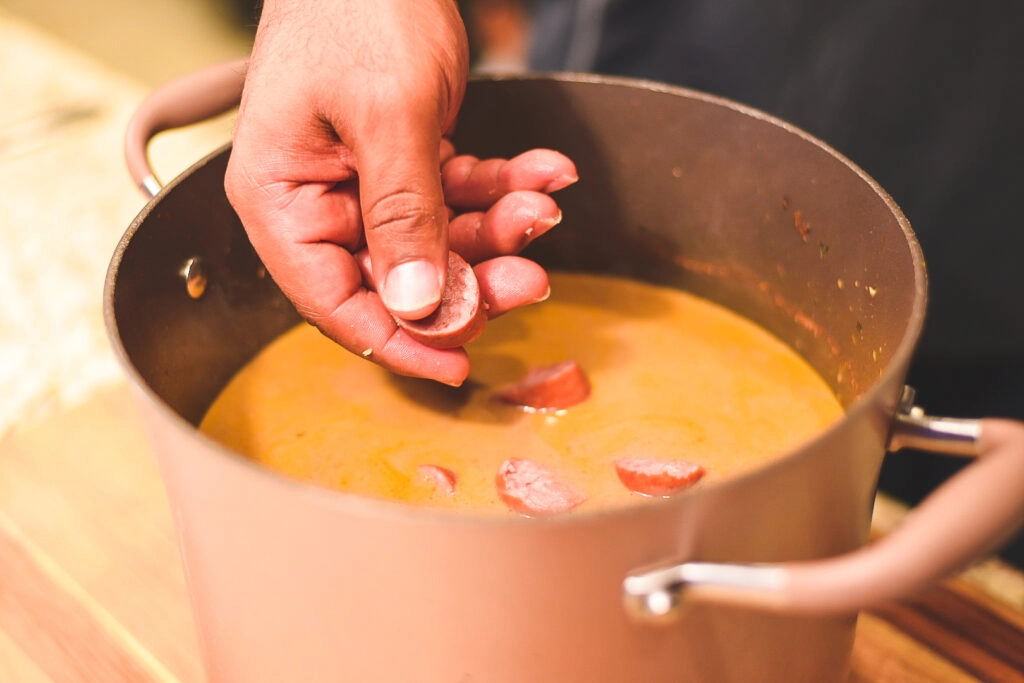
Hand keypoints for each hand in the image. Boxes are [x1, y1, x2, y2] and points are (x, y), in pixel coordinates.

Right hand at [225, 0, 576, 385]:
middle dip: (470, 279)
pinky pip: (456, 193)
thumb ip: (402, 215)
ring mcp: (361, 180)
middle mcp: (317, 200)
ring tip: (543, 206)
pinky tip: (544, 174)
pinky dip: (501, 187)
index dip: (397, 342)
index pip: (332, 301)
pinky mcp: (404, 158)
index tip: (458, 365)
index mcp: (281, 198)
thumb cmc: (358, 6)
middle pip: (395, 278)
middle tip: (529, 279)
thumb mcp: (388, 115)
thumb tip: (414, 306)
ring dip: (497, 230)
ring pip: (436, 240)